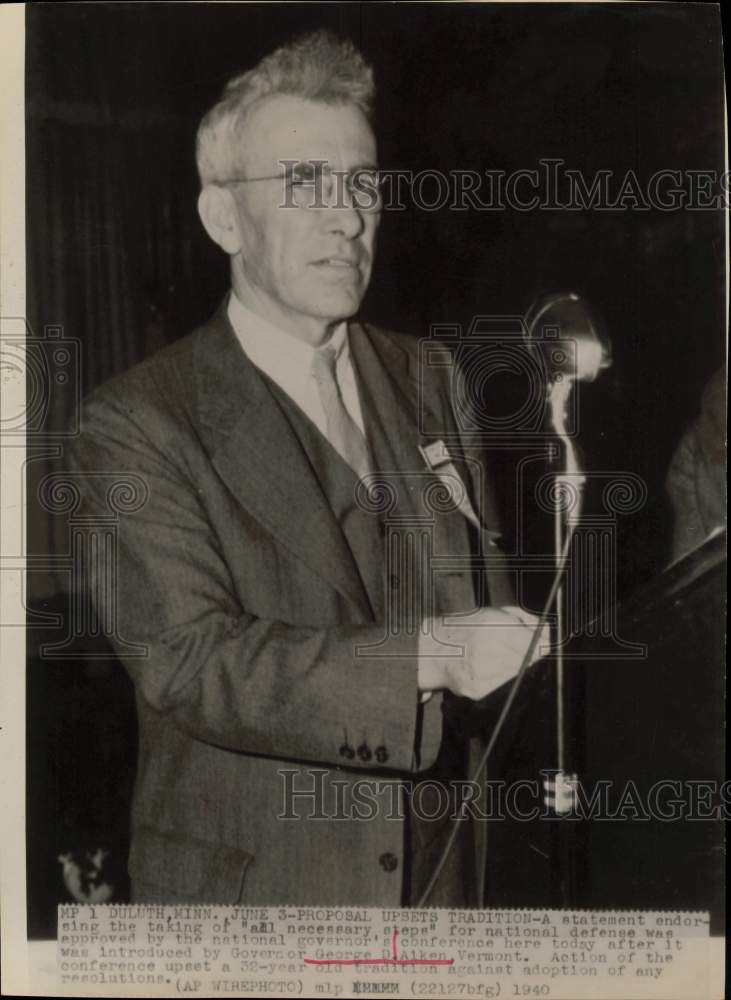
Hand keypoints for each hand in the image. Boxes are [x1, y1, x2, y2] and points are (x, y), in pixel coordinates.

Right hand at [418, 606, 544, 700]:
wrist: (433, 650)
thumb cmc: (468, 628)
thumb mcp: (495, 612)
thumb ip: (525, 619)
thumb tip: (548, 632)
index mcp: (497, 626)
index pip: (536, 644)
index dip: (542, 648)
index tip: (541, 648)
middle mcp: (491, 648)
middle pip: (529, 662)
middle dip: (529, 660)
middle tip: (517, 655)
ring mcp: (484, 671)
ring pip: (519, 677)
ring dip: (516, 672)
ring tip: (502, 662)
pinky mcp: (478, 690)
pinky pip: (504, 690)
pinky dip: (504, 683)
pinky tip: (493, 674)